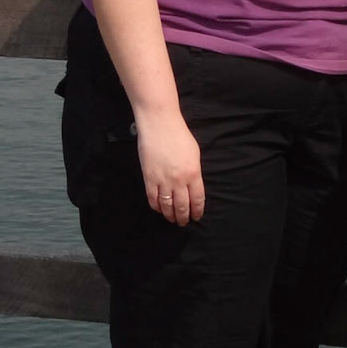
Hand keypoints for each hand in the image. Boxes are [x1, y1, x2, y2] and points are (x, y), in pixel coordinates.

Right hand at [136, 110, 205, 224]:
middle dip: (183, 217)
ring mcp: (163, 180)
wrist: (159, 125)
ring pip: (167, 206)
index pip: (197, 199)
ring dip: (170, 215)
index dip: (197, 211)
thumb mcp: (195, 154)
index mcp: (193, 174)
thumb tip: (193, 186)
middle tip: (184, 222)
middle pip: (182, 206)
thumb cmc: (179, 136)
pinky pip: (152, 199)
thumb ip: (194, 172)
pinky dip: (156, 207)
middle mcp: (179, 180)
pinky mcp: (149, 178)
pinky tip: (159, 209)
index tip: (197, 216)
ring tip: (172, 219)